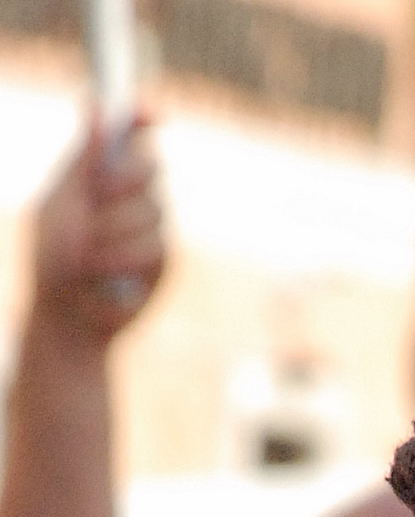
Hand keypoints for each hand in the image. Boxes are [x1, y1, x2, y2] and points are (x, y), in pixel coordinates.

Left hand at [30, 114, 166, 346]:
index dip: (140, 117)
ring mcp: (150, 225)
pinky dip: (124, 258)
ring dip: (113, 232)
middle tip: (93, 201)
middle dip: (121, 183)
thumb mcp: (62, 201)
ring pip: (152, 209)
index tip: (151, 113)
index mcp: (97, 173)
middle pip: (149, 165)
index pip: (127, 133)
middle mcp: (129, 194)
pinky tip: (105, 273)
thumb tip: (96, 106)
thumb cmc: (53, 258)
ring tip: (86, 257)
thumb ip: (86, 159)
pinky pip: (155, 245)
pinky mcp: (163, 257)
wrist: (68, 314)